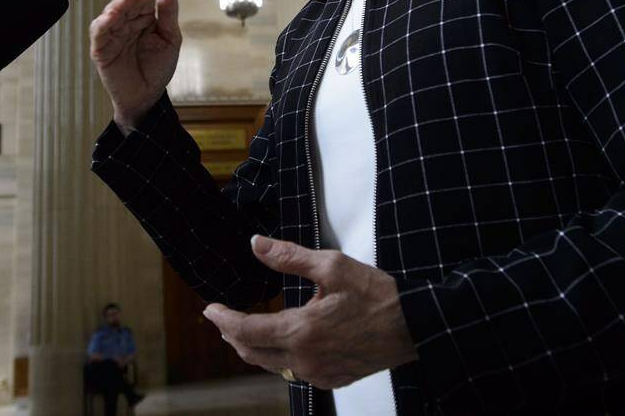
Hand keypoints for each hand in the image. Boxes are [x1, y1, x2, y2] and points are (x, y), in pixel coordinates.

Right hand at [89, 0, 181, 129]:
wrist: (147, 97)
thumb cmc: (158, 68)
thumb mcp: (170, 38)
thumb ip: (169, 12)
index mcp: (143, 18)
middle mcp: (126, 23)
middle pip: (126, 3)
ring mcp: (112, 35)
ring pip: (110, 14)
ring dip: (117, 5)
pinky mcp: (100, 49)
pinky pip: (98, 33)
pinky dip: (102, 24)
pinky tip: (109, 17)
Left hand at [203, 235, 416, 388]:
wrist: (414, 326)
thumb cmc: (377, 295)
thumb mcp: (332, 266)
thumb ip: (289, 257)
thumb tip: (256, 244)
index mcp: (301, 330)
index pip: (247, 330)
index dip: (224, 319)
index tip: (210, 309)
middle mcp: (305, 359)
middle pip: (253, 353)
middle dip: (233, 335)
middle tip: (223, 319)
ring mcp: (318, 373)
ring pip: (272, 365)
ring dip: (254, 348)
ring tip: (246, 330)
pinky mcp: (332, 379)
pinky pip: (295, 372)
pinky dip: (279, 358)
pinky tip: (282, 344)